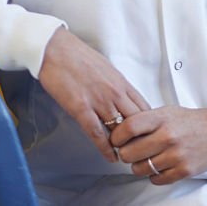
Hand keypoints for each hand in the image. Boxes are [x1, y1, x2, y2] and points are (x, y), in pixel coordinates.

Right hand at [38, 27, 150, 161]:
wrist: (56, 50)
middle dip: (142, 137)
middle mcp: (115, 93)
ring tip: (130, 157)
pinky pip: (97, 133)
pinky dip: (106, 148)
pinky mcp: (81, 108)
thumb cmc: (78, 57)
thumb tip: (122, 97)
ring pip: (120, 129)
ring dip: (125, 145)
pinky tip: (111, 156)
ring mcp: (99, 101)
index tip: (150, 134)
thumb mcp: (106, 69)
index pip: (144, 107)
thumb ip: (116, 85)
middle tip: (143, 150)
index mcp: (121, 83)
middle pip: (137, 120)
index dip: (149, 123)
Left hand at [109, 104, 206, 184]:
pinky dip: (155, 175)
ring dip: (140, 166)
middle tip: (132, 151)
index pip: (128, 128)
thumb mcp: (168, 112)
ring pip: (139, 169)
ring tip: (150, 157)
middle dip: (127, 154)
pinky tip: (161, 164)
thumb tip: (120, 133)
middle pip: (128, 153)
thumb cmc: (192, 121)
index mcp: (162, 118)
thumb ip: (146, 121)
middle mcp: (168, 136)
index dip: (116, 136)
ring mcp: (176, 155)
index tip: (117, 140)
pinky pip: (155, 179)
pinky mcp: (183, 170)